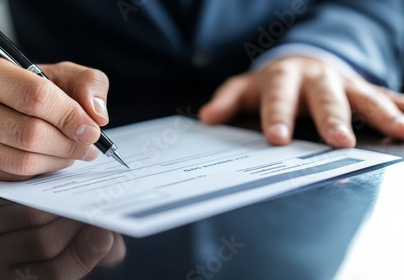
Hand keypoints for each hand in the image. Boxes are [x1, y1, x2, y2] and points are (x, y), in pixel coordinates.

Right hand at [0, 56, 110, 180]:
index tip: (92, 130)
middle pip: (29, 134)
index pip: (35, 97)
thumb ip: (88, 84)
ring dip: (58, 160)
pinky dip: (42, 170)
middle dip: (68, 144)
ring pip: (22, 161)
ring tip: (74, 151)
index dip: (70, 116)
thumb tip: (97, 115)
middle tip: (89, 145)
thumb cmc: (34, 87)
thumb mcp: (64, 74)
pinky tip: (53, 158)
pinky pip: (14, 176)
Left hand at [0, 188, 125, 279]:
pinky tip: (55, 174)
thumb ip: (94, 245)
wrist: (11, 200)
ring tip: (80, 187)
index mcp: (20, 277)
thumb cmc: (50, 227)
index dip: (83, 255)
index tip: (105, 234)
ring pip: (26, 215)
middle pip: (41, 243)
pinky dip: (36, 179)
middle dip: (76, 222)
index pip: (53, 274)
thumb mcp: (75, 243)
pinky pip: (10, 188)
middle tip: (97, 203)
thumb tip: (106, 236)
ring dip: (59, 199)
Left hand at [199, 56, 403, 146]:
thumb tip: (208, 117)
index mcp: (283, 78)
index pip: (279, 97)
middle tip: (340, 142)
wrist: (301, 64)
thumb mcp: (245, 87)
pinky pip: (385, 95)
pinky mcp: (362, 88)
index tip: (278, 139)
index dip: (277, 117)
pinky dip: (401, 106)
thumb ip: (228, 100)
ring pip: (363, 95)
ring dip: (381, 113)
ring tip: (399, 131)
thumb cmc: (271, 83)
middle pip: (325, 96)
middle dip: (333, 118)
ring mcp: (342, 82)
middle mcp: (316, 77)